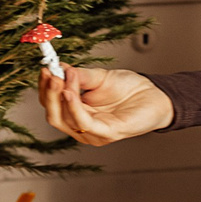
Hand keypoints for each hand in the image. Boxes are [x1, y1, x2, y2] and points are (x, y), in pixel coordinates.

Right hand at [40, 66, 174, 147]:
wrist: (155, 95)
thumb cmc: (129, 89)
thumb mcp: (99, 77)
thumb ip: (78, 75)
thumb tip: (58, 67)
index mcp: (77, 114)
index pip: (52, 105)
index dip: (45, 88)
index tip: (44, 69)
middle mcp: (82, 127)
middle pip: (54, 115)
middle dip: (48, 94)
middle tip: (49, 73)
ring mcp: (93, 134)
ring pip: (64, 119)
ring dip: (60, 96)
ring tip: (61, 77)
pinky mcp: (107, 134)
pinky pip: (84, 123)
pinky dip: (73, 107)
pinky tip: (69, 92)